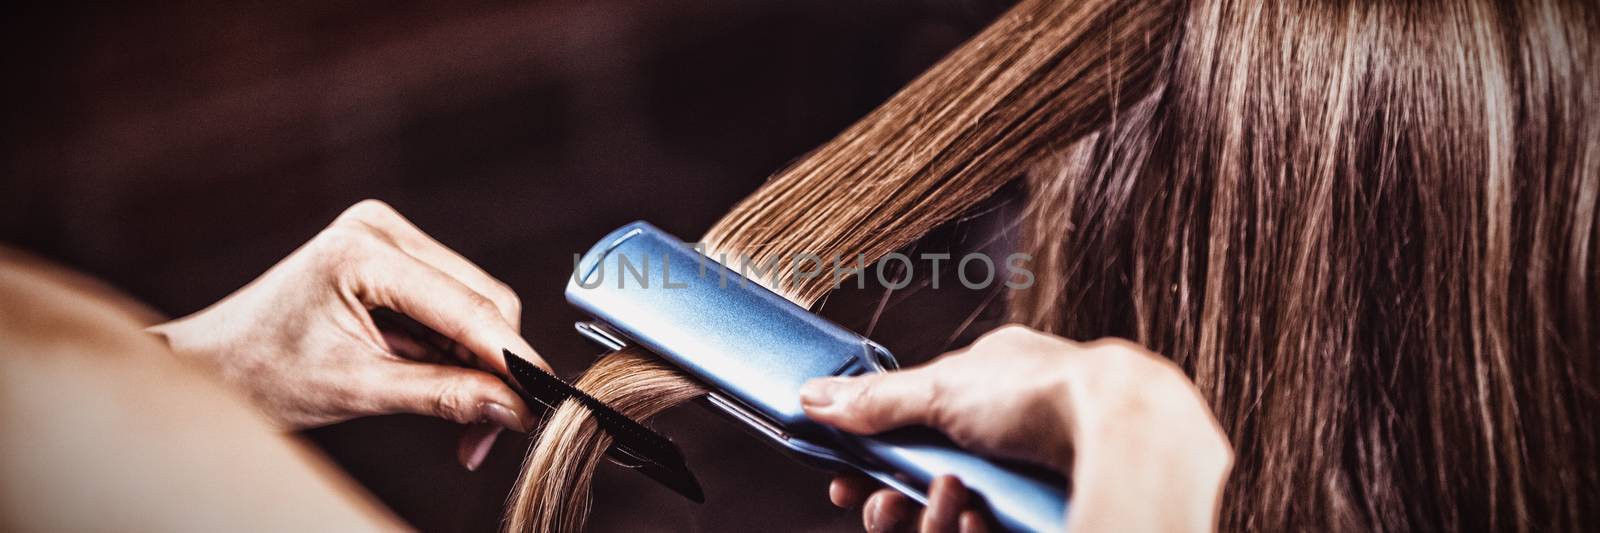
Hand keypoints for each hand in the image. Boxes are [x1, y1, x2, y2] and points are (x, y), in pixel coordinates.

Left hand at [149, 200, 548, 470]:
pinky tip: (445, 392)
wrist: (209, 365)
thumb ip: (441, 396)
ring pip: (473, 307)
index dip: (512, 357)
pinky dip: (457, 356)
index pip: (467, 305)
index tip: (543, 401)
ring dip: (478, 368)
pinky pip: (452, 308)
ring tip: (463, 428)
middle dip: (494, 369)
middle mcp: (380, 230)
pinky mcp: (392, 259)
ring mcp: (387, 239)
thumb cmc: (260, 374)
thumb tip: (512, 408)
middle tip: (489, 433)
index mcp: (362, 251)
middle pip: (480, 300)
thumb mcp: (356, 391)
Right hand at [800, 325, 1231, 532]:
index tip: (846, 483)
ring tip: (953, 501)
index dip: (874, 463)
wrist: (1125, 427)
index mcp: (985, 387)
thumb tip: (812, 397)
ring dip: (936, 517)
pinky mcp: (1046, 512)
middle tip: (881, 507)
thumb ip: (876, 400)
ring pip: (955, 517)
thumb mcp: (942, 388)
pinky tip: (981, 519)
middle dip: (898, 502)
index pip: (913, 432)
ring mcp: (1030, 476)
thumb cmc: (1045, 390)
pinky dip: (976, 529)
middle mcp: (1008, 431)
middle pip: (928, 487)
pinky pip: (991, 532)